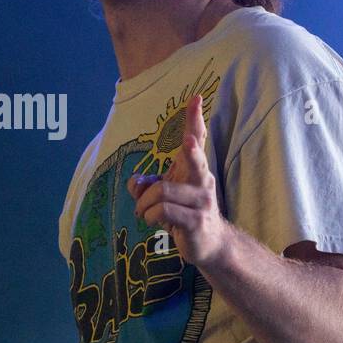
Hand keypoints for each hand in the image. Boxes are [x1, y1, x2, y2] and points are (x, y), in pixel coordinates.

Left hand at [128, 93, 228, 270]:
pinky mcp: (196, 221)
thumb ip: (145, 186)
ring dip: (144, 203)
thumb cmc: (184, 214)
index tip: (196, 98)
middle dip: (192, 151)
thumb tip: (133, 183)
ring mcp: (201, 201)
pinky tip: (153, 222)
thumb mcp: (162, 197)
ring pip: (162, 192)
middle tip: (190, 142)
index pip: (197, 138)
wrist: (209, 244)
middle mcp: (202, 180)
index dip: (195, 119)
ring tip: (144, 212)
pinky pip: (162, 211)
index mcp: (194, 169)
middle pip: (195, 160)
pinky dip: (149, 215)